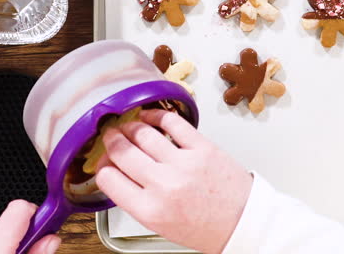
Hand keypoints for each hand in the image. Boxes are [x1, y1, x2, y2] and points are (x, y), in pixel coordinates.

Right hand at [95, 109, 251, 253]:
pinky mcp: (202, 147)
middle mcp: (163, 185)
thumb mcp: (161, 225)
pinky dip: (156, 115)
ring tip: (128, 127)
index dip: (101, 167)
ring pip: (142, 133)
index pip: (107, 178)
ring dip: (129, 126)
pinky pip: (172, 123)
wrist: (242, 222)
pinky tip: (150, 116)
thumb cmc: (205, 227)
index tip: (104, 162)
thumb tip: (117, 174)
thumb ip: (137, 200)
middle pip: (121, 151)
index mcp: (149, 210)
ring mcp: (183, 164)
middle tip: (110, 137)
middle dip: (111, 140)